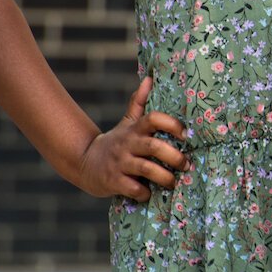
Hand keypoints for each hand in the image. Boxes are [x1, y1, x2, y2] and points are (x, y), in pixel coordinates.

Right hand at [76, 77, 185, 200]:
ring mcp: (120, 163)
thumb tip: (149, 78)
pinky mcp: (113, 181)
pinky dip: (144, 193)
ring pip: (147, 169)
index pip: (154, 119)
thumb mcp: (127, 123)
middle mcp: (128, 144)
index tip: (186, 134)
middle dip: (175, 156)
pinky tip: (149, 193)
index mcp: (135, 129)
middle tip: (187, 165)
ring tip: (173, 182)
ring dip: (165, 177)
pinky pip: (133, 188)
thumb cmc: (116, 142)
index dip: (172, 124)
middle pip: (155, 146)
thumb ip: (139, 103)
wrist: (84, 162)